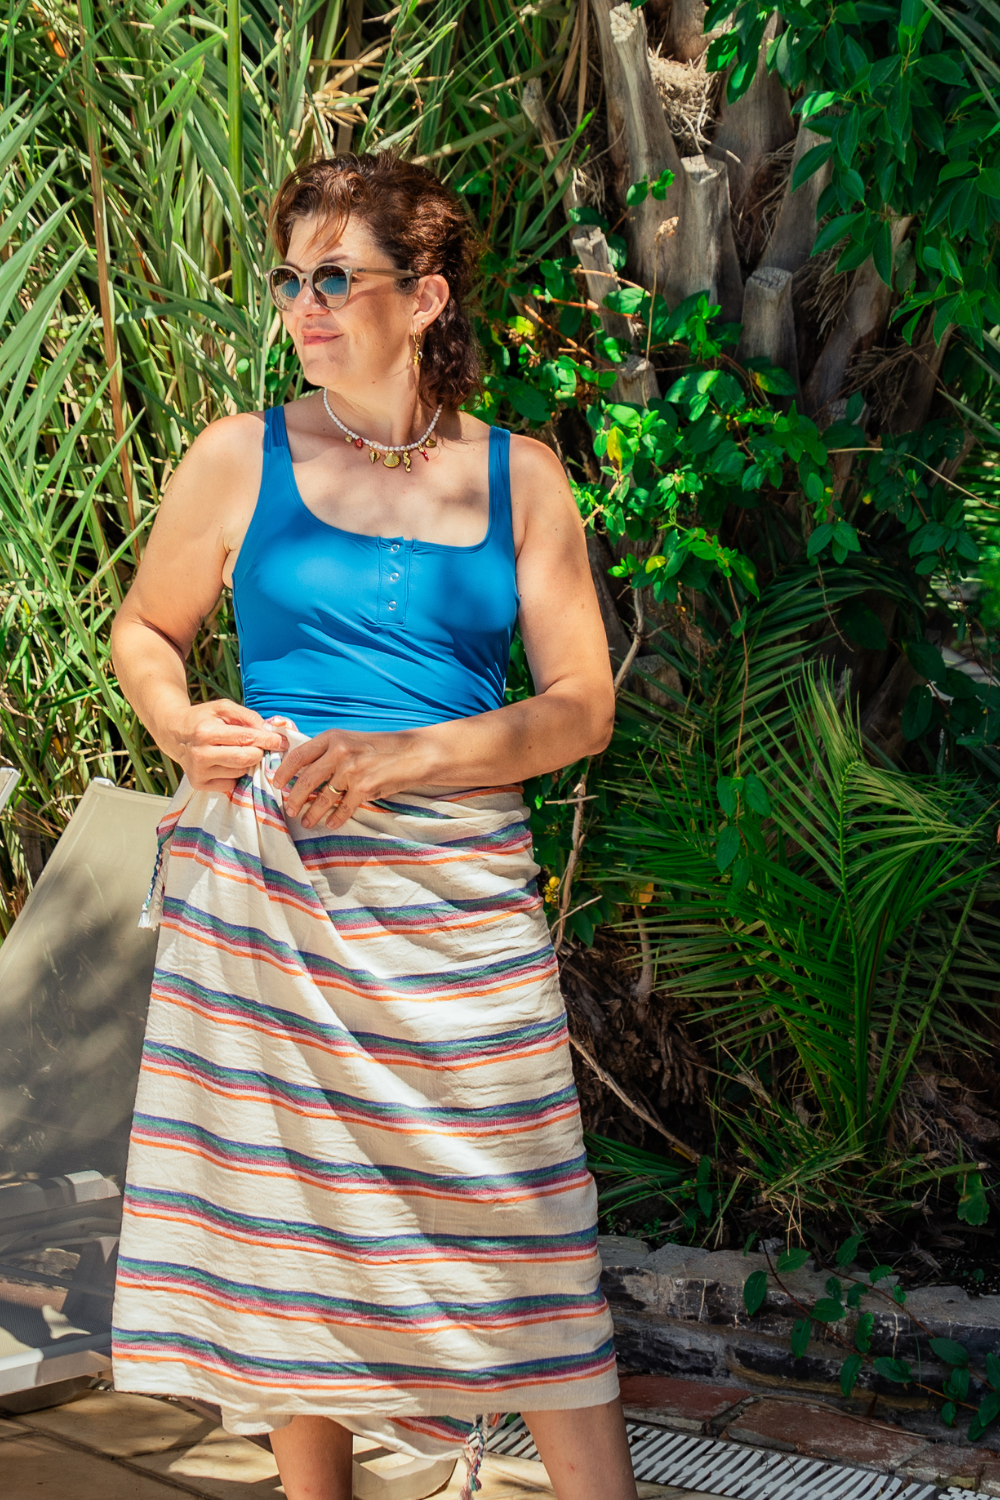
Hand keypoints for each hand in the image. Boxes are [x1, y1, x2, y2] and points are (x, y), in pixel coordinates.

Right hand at [172, 700, 286, 791]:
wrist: (174, 734)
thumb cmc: (202, 718)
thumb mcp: (222, 708)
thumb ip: (246, 716)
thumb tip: (267, 730)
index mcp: (206, 732)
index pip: (245, 739)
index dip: (267, 740)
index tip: (282, 742)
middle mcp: (200, 754)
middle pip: (245, 759)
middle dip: (259, 753)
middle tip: (260, 746)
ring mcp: (199, 772)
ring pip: (240, 772)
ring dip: (246, 763)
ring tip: (235, 751)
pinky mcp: (199, 784)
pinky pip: (230, 783)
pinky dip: (235, 774)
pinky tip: (225, 762)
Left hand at [272, 727, 424, 830]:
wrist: (414, 753)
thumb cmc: (380, 748)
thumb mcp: (350, 741)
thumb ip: (328, 752)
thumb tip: (302, 772)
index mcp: (332, 738)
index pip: (298, 755)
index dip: (284, 772)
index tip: (277, 784)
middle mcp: (339, 752)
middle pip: (306, 780)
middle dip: (294, 798)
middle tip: (289, 809)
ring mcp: (351, 770)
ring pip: (322, 798)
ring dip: (312, 813)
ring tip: (307, 821)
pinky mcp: (364, 787)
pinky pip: (343, 809)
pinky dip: (335, 819)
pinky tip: (331, 824)